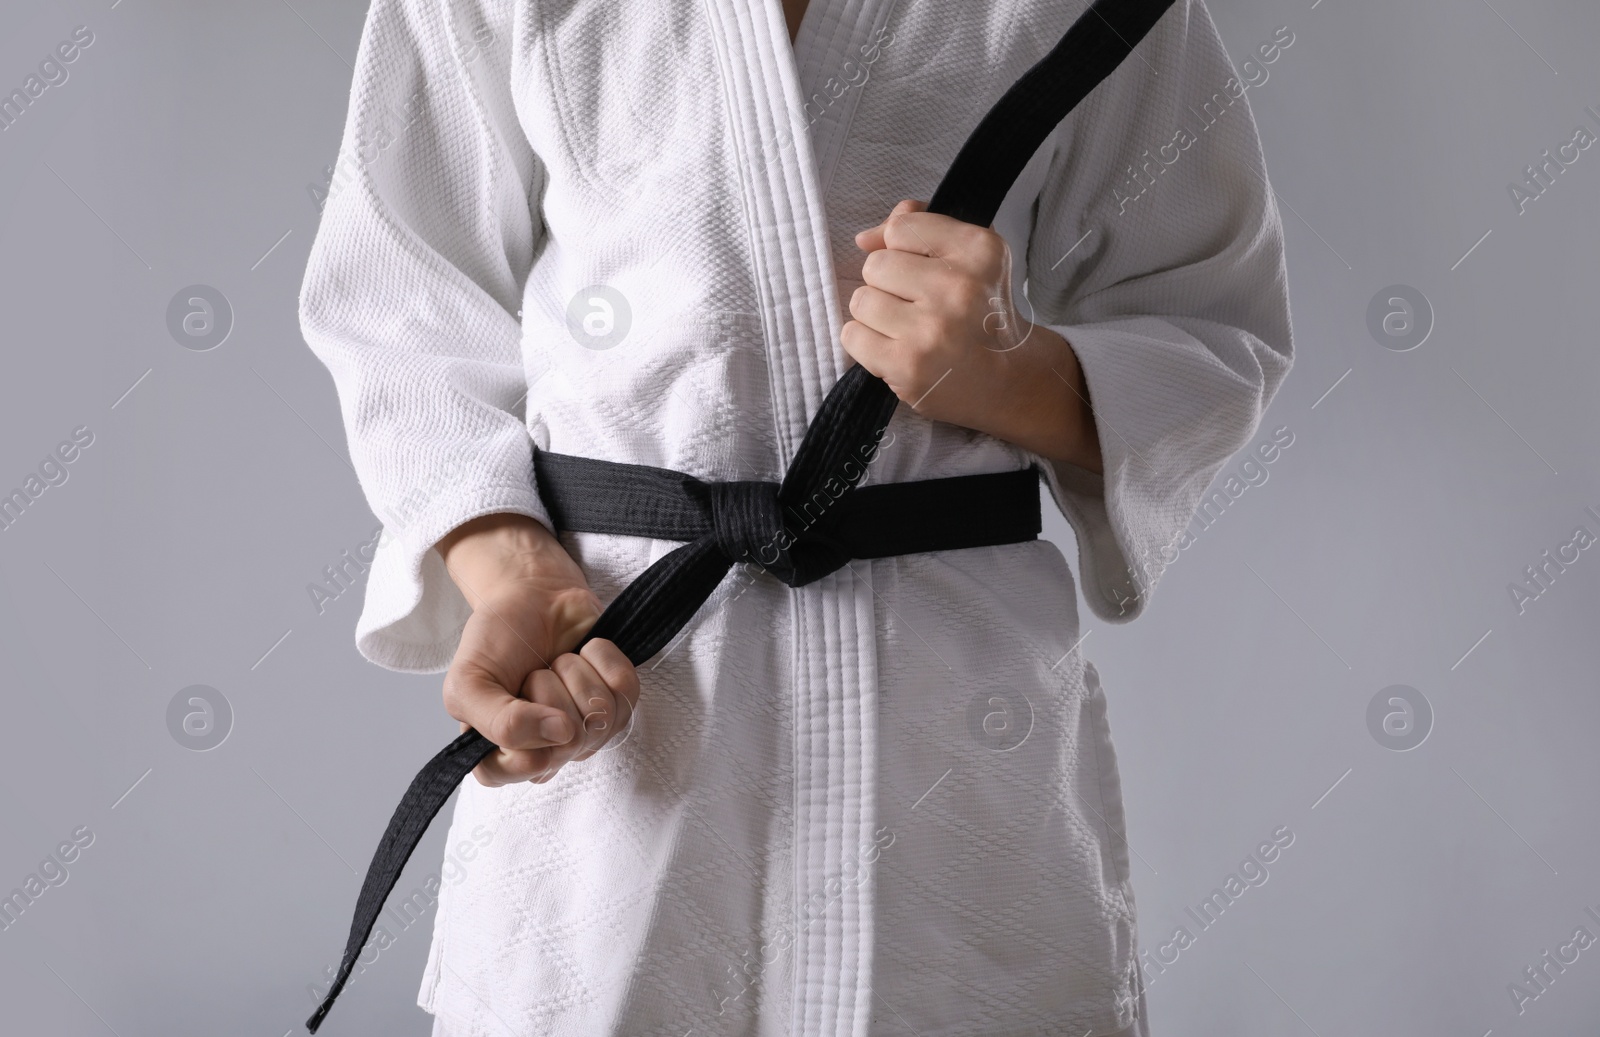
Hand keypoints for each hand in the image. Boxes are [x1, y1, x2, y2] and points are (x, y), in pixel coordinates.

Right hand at [434, 513, 640, 786]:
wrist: (529, 596)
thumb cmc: (496, 641)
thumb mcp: (468, 683)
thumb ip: (498, 723)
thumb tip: (561, 732)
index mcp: (506, 757)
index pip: (528, 769)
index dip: (526, 730)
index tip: (514, 696)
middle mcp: (552, 751)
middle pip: (571, 740)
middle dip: (549, 690)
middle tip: (534, 672)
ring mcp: (590, 728)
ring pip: (602, 716)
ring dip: (574, 672)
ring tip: (555, 662)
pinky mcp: (619, 699)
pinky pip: (626, 689)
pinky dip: (602, 657)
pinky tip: (583, 652)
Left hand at [845, 198, 1102, 473]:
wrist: (1008, 378)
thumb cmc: (980, 313)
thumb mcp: (968, 257)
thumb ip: (919, 230)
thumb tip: (865, 238)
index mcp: (978, 250)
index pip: (901, 228)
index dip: (901, 249)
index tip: (922, 271)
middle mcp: (958, 286)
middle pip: (875, 265)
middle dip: (887, 286)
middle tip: (916, 307)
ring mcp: (932, 328)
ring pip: (861, 300)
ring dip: (875, 317)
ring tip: (906, 330)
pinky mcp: (908, 365)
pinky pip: (852, 336)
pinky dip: (866, 345)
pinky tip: (895, 350)